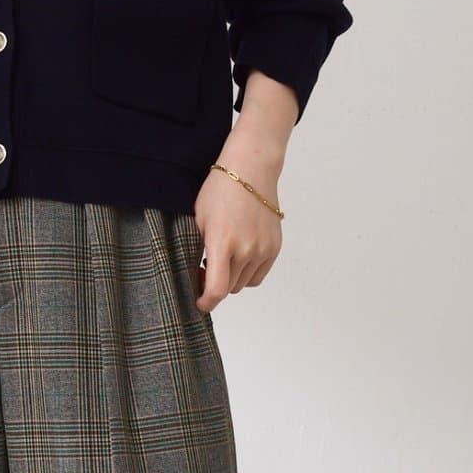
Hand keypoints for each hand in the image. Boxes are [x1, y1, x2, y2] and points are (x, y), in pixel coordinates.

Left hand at [191, 144, 284, 312]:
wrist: (252, 169)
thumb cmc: (220, 190)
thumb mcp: (199, 220)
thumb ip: (198, 250)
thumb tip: (197, 277)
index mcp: (222, 243)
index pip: (216, 290)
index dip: (206, 303)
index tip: (200, 303)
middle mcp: (246, 249)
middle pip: (229, 288)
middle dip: (215, 285)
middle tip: (205, 270)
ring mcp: (263, 249)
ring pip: (244, 283)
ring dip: (232, 278)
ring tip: (224, 259)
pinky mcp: (275, 247)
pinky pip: (258, 274)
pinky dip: (247, 272)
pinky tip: (239, 256)